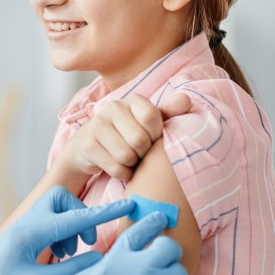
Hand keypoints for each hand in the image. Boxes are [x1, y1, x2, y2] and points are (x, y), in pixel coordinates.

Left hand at [0, 186, 135, 274]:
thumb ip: (72, 269)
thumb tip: (97, 255)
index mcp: (29, 234)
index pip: (74, 217)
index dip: (104, 213)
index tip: (127, 204)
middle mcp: (23, 226)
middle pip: (60, 199)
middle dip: (79, 215)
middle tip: (86, 242)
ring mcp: (20, 230)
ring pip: (55, 211)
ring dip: (70, 227)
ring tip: (70, 253)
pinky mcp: (19, 239)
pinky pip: (47, 223)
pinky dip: (60, 234)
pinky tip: (60, 255)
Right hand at [54, 93, 191, 180]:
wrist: (89, 145)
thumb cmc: (127, 133)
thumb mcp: (147, 122)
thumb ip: (168, 112)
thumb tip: (186, 100)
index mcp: (133, 100)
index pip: (151, 117)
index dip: (155, 134)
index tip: (151, 139)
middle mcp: (113, 107)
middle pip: (139, 140)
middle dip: (143, 153)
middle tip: (139, 152)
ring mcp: (97, 125)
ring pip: (126, 156)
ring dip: (132, 165)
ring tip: (130, 160)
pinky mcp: (88, 145)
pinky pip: (115, 168)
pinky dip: (122, 174)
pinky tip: (120, 168)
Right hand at [56, 212, 191, 274]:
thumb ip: (91, 268)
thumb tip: (99, 261)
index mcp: (116, 260)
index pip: (141, 230)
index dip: (153, 221)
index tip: (161, 218)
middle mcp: (138, 271)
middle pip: (169, 249)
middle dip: (167, 255)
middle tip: (160, 263)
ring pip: (179, 274)